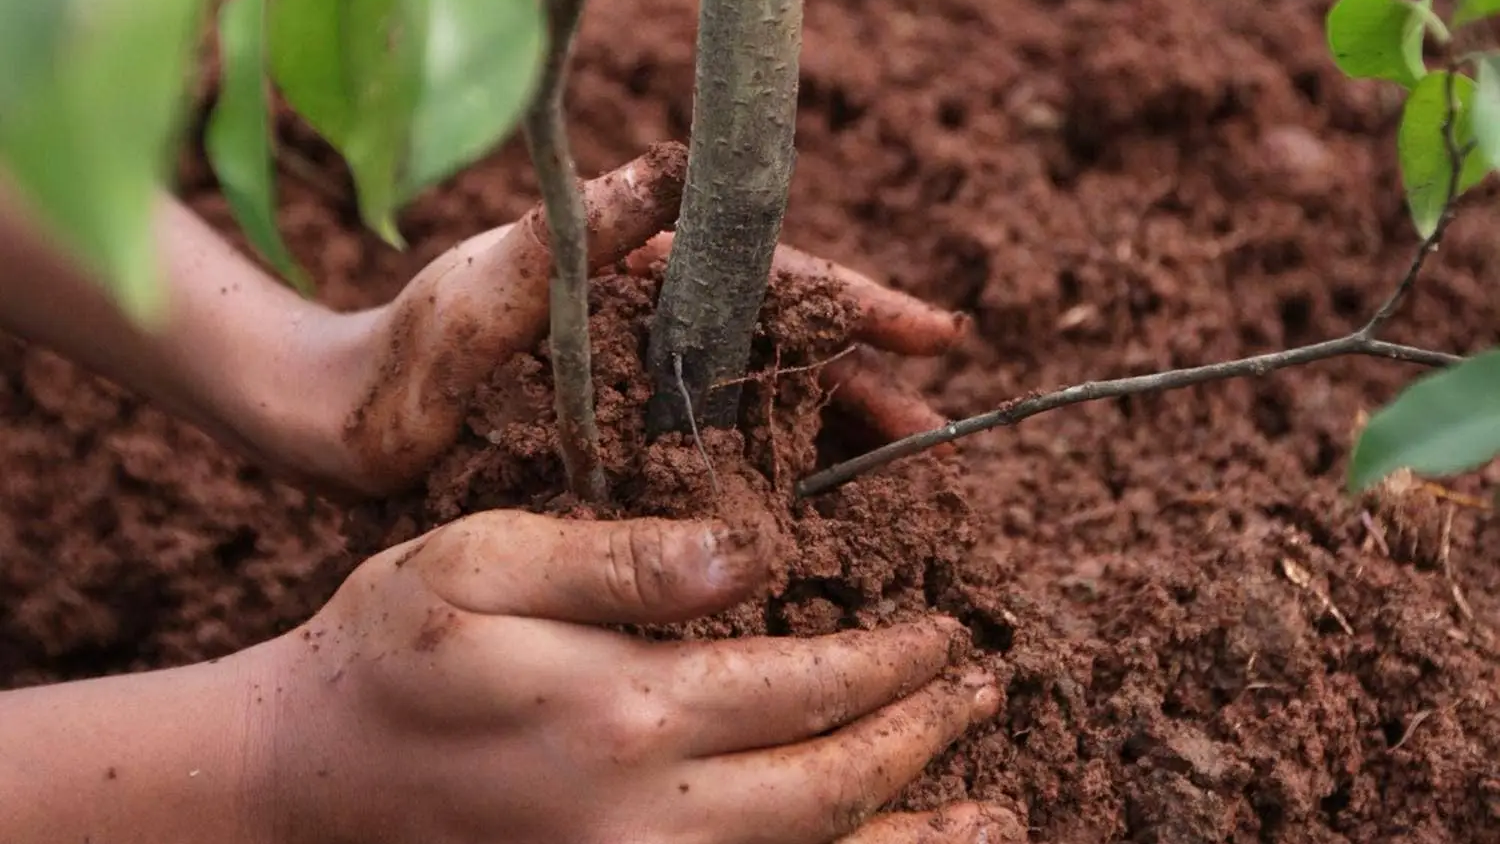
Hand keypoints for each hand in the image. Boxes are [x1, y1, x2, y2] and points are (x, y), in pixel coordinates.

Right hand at [255, 510, 1018, 842]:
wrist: (306, 777)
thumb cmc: (391, 650)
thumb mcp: (482, 561)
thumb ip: (619, 556)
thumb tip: (753, 551)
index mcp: (623, 712)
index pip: (808, 687)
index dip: (895, 660)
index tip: (947, 631)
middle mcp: (646, 816)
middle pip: (834, 786)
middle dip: (926, 737)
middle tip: (988, 689)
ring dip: (919, 841)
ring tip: (1002, 815)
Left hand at [332, 142, 967, 496]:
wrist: (347, 428)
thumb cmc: (410, 345)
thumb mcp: (495, 278)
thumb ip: (587, 229)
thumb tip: (678, 164)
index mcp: (646, 277)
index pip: (775, 281)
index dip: (860, 306)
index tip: (934, 335)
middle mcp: (659, 334)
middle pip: (787, 352)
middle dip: (866, 385)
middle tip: (934, 429)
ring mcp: (647, 398)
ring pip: (763, 411)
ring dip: (832, 439)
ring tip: (900, 478)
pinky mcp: (628, 457)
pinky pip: (719, 467)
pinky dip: (771, 485)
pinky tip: (814, 520)